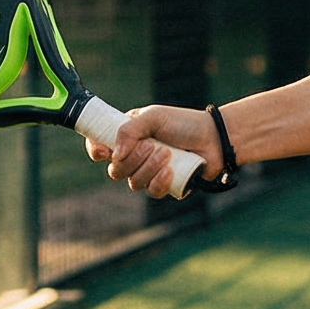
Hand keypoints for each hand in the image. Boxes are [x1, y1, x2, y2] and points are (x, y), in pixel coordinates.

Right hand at [88, 103, 223, 196]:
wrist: (213, 137)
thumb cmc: (183, 123)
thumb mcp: (153, 116)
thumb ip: (129, 131)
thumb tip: (115, 155)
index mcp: (128, 138)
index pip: (100, 148)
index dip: (96, 151)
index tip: (103, 150)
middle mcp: (135, 157)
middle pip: (115, 171)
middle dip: (132, 160)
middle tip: (151, 145)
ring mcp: (149, 173)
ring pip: (134, 183)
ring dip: (149, 168)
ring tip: (167, 153)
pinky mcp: (165, 186)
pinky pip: (152, 192)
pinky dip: (159, 181)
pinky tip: (171, 170)